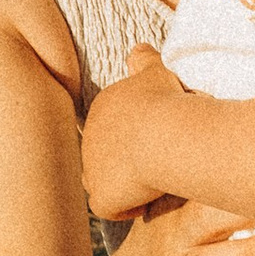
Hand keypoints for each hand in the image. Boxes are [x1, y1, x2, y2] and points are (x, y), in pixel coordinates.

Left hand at [80, 46, 186, 224]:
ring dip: (125, 185)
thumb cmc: (166, 102)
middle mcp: (89, 137)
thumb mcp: (156, 74)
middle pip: (106, 155)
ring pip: (104, 182)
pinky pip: (110, 208)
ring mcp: (91, 168)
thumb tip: (138, 47)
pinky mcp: (101, 195)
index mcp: (102, 108)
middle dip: (127, 161)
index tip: (159, 139)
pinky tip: (148, 200)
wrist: (164, 132)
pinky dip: (127, 208)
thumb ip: (145, 61)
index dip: (135, 137)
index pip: (113, 127)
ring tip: (152, 182)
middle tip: (158, 161)